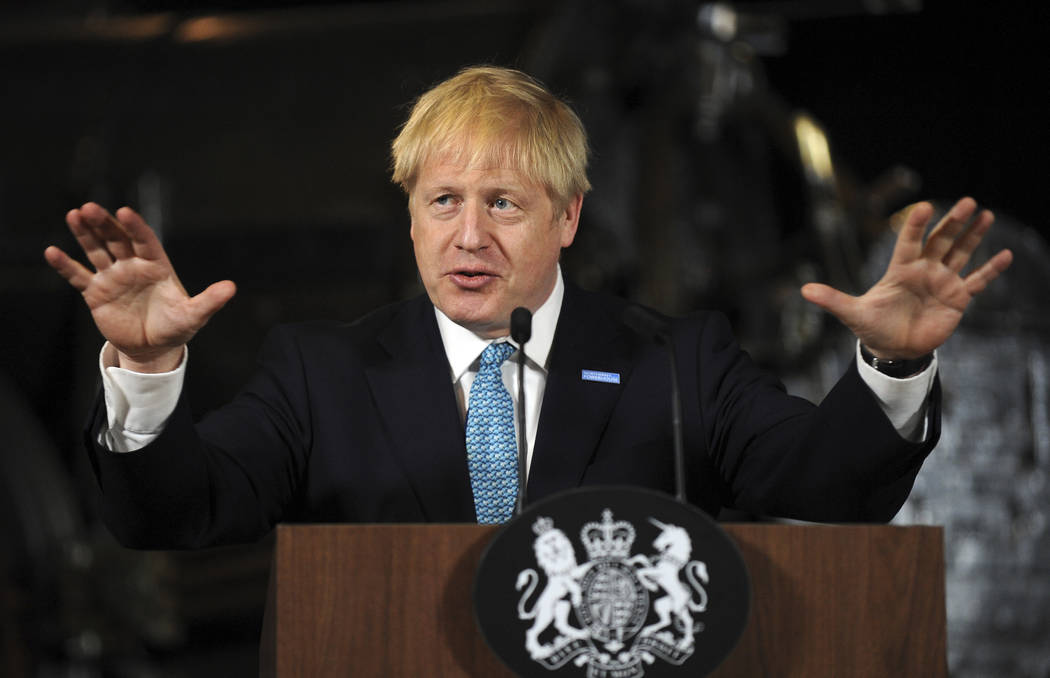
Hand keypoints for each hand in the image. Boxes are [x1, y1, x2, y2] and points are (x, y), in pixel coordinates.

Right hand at [44, 203, 235, 371]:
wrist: (153, 348)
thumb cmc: (176, 327)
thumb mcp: (194, 316)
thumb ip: (209, 301)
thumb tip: (231, 288)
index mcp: (157, 266)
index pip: (145, 241)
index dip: (135, 227)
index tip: (124, 212)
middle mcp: (133, 266)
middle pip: (116, 239)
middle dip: (104, 224)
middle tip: (90, 207)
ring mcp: (113, 277)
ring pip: (96, 250)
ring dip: (85, 234)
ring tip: (74, 215)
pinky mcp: (96, 293)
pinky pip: (78, 276)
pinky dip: (65, 265)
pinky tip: (51, 252)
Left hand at [800, 197, 1012, 358]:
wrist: (892, 349)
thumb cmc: (872, 327)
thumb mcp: (852, 313)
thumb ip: (832, 300)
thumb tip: (803, 290)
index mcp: (900, 269)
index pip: (909, 242)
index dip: (915, 225)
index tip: (924, 206)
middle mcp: (923, 270)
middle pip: (940, 241)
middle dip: (952, 222)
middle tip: (967, 202)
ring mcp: (942, 282)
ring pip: (960, 253)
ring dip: (973, 236)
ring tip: (985, 215)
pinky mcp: (957, 298)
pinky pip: (977, 281)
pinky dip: (990, 270)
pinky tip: (1004, 254)